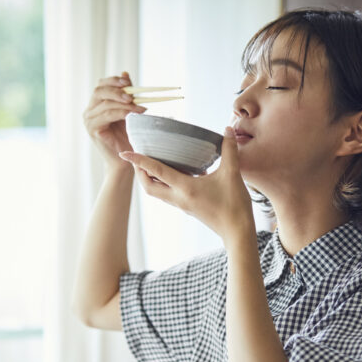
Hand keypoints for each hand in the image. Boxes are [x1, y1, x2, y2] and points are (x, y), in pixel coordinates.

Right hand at [82, 72, 146, 172]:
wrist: (124, 160)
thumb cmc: (126, 137)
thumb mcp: (128, 111)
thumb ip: (126, 94)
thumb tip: (125, 73)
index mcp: (96, 104)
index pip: (101, 85)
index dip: (113, 80)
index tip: (128, 81)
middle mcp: (89, 110)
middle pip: (99, 91)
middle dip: (117, 90)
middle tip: (132, 95)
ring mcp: (89, 120)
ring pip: (105, 103)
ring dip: (124, 104)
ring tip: (140, 108)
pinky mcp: (92, 129)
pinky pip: (107, 115)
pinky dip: (121, 113)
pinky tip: (133, 115)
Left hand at [118, 127, 254, 242]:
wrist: (237, 232)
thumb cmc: (234, 205)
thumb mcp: (232, 174)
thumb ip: (229, 150)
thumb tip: (227, 129)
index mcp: (185, 188)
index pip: (156, 171)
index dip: (139, 161)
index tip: (125, 153)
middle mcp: (178, 198)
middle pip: (148, 187)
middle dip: (139, 172)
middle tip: (138, 157)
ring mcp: (181, 204)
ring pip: (157, 192)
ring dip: (150, 179)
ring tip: (151, 162)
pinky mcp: (187, 208)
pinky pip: (168, 194)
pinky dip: (163, 183)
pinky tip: (174, 172)